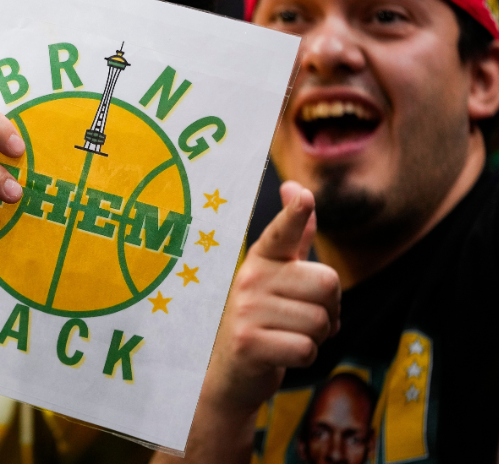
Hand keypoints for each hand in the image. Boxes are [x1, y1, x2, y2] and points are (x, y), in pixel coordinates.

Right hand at [208, 182, 340, 413]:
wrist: (230, 372)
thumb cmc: (264, 318)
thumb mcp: (276, 275)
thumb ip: (293, 236)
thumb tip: (297, 187)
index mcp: (262, 258)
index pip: (282, 232)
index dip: (295, 214)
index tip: (303, 196)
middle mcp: (251, 278)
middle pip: (327, 284)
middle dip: (330, 309)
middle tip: (305, 319)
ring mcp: (247, 310)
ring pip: (321, 321)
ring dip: (317, 336)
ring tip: (290, 336)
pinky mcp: (248, 343)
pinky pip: (306, 349)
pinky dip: (304, 357)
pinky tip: (282, 354)